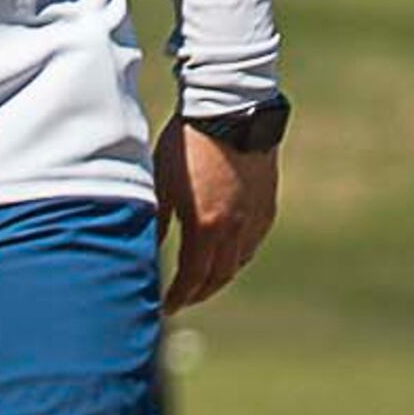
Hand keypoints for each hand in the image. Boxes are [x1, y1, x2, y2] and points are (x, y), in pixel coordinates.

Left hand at [156, 117, 279, 317]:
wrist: (230, 108)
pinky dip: (238, 255)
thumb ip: (156, 222)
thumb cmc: (187, 142)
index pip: (192, 279)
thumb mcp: (162, 182)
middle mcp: (235, 229)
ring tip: (203, 279)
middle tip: (184, 299)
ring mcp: (254, 217)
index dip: (178, 297)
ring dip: (220, 276)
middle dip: (199, 293)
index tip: (166, 306)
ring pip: (239, 262)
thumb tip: (146, 252)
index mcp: (206, 227)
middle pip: (218, 277)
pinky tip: (228, 252)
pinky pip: (253, 242)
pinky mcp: (267, 203)